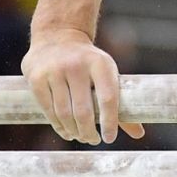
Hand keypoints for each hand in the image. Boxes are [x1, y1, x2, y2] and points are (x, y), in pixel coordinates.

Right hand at [22, 29, 145, 145]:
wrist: (58, 36)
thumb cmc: (89, 62)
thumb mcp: (106, 73)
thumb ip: (119, 103)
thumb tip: (139, 133)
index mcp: (100, 63)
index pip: (108, 98)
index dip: (110, 122)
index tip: (109, 138)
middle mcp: (77, 65)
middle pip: (84, 110)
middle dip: (88, 132)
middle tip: (93, 140)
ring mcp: (55, 71)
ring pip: (65, 113)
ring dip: (73, 131)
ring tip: (80, 136)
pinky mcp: (37, 78)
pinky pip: (49, 110)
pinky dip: (58, 126)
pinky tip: (66, 131)